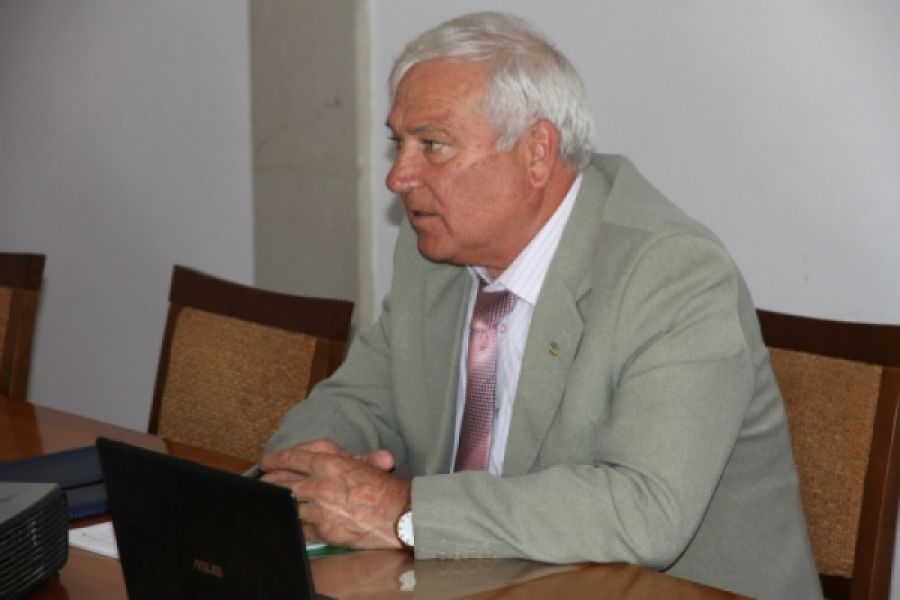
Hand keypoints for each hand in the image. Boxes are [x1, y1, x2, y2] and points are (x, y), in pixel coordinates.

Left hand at [259, 438, 409, 548]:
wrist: (399, 515)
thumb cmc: (384, 487)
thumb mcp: (364, 463)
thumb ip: (347, 454)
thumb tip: (330, 449)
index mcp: (328, 463)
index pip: (290, 458)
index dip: (273, 460)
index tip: (265, 462)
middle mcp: (319, 485)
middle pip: (280, 483)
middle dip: (269, 482)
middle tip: (265, 482)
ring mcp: (319, 509)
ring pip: (286, 506)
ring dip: (279, 504)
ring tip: (274, 502)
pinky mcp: (323, 531)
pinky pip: (299, 526)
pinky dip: (293, 522)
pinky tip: (291, 519)